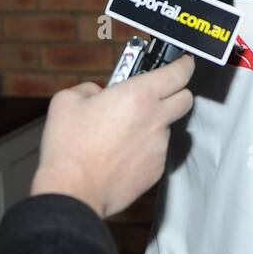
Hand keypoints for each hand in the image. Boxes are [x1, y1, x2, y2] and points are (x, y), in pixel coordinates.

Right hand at [30, 55, 194, 217]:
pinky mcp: (156, 170)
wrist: (73, 191)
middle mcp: (156, 119)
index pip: (179, 73)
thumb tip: (97, 94)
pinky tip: (120, 154)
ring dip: (153, 124)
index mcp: (139, 95)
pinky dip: (144, 149)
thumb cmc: (69, 146)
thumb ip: (89, 88)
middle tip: (156, 93)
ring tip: (122, 133)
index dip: (184, 64)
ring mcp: (159, 146)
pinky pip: (156, 151)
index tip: (183, 63)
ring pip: (167, 127)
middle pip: (186, 99)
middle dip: (177, 92)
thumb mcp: (67, 101)